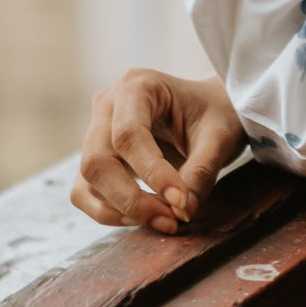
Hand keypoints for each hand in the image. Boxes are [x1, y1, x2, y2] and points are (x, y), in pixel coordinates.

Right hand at [71, 68, 247, 232]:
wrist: (209, 111)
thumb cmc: (215, 114)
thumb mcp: (220, 136)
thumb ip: (202, 171)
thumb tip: (182, 210)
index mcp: (137, 85)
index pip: (129, 135)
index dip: (152, 173)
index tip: (180, 202)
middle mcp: (107, 105)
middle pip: (97, 161)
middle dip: (131, 199)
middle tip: (170, 220)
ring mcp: (95, 132)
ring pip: (88, 180)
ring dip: (122, 210)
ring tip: (164, 220)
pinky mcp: (95, 158)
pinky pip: (85, 192)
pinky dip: (110, 212)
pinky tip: (144, 217)